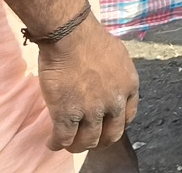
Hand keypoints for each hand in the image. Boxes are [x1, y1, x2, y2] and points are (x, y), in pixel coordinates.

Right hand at [36, 19, 138, 151]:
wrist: (71, 36)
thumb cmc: (91, 38)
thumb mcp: (119, 55)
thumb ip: (118, 74)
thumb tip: (111, 81)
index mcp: (129, 86)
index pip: (128, 117)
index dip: (116, 125)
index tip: (107, 126)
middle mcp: (114, 102)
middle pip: (111, 135)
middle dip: (100, 141)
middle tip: (90, 140)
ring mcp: (91, 111)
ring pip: (88, 141)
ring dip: (78, 145)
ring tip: (69, 143)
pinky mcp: (67, 115)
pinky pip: (63, 138)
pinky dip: (57, 143)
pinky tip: (52, 142)